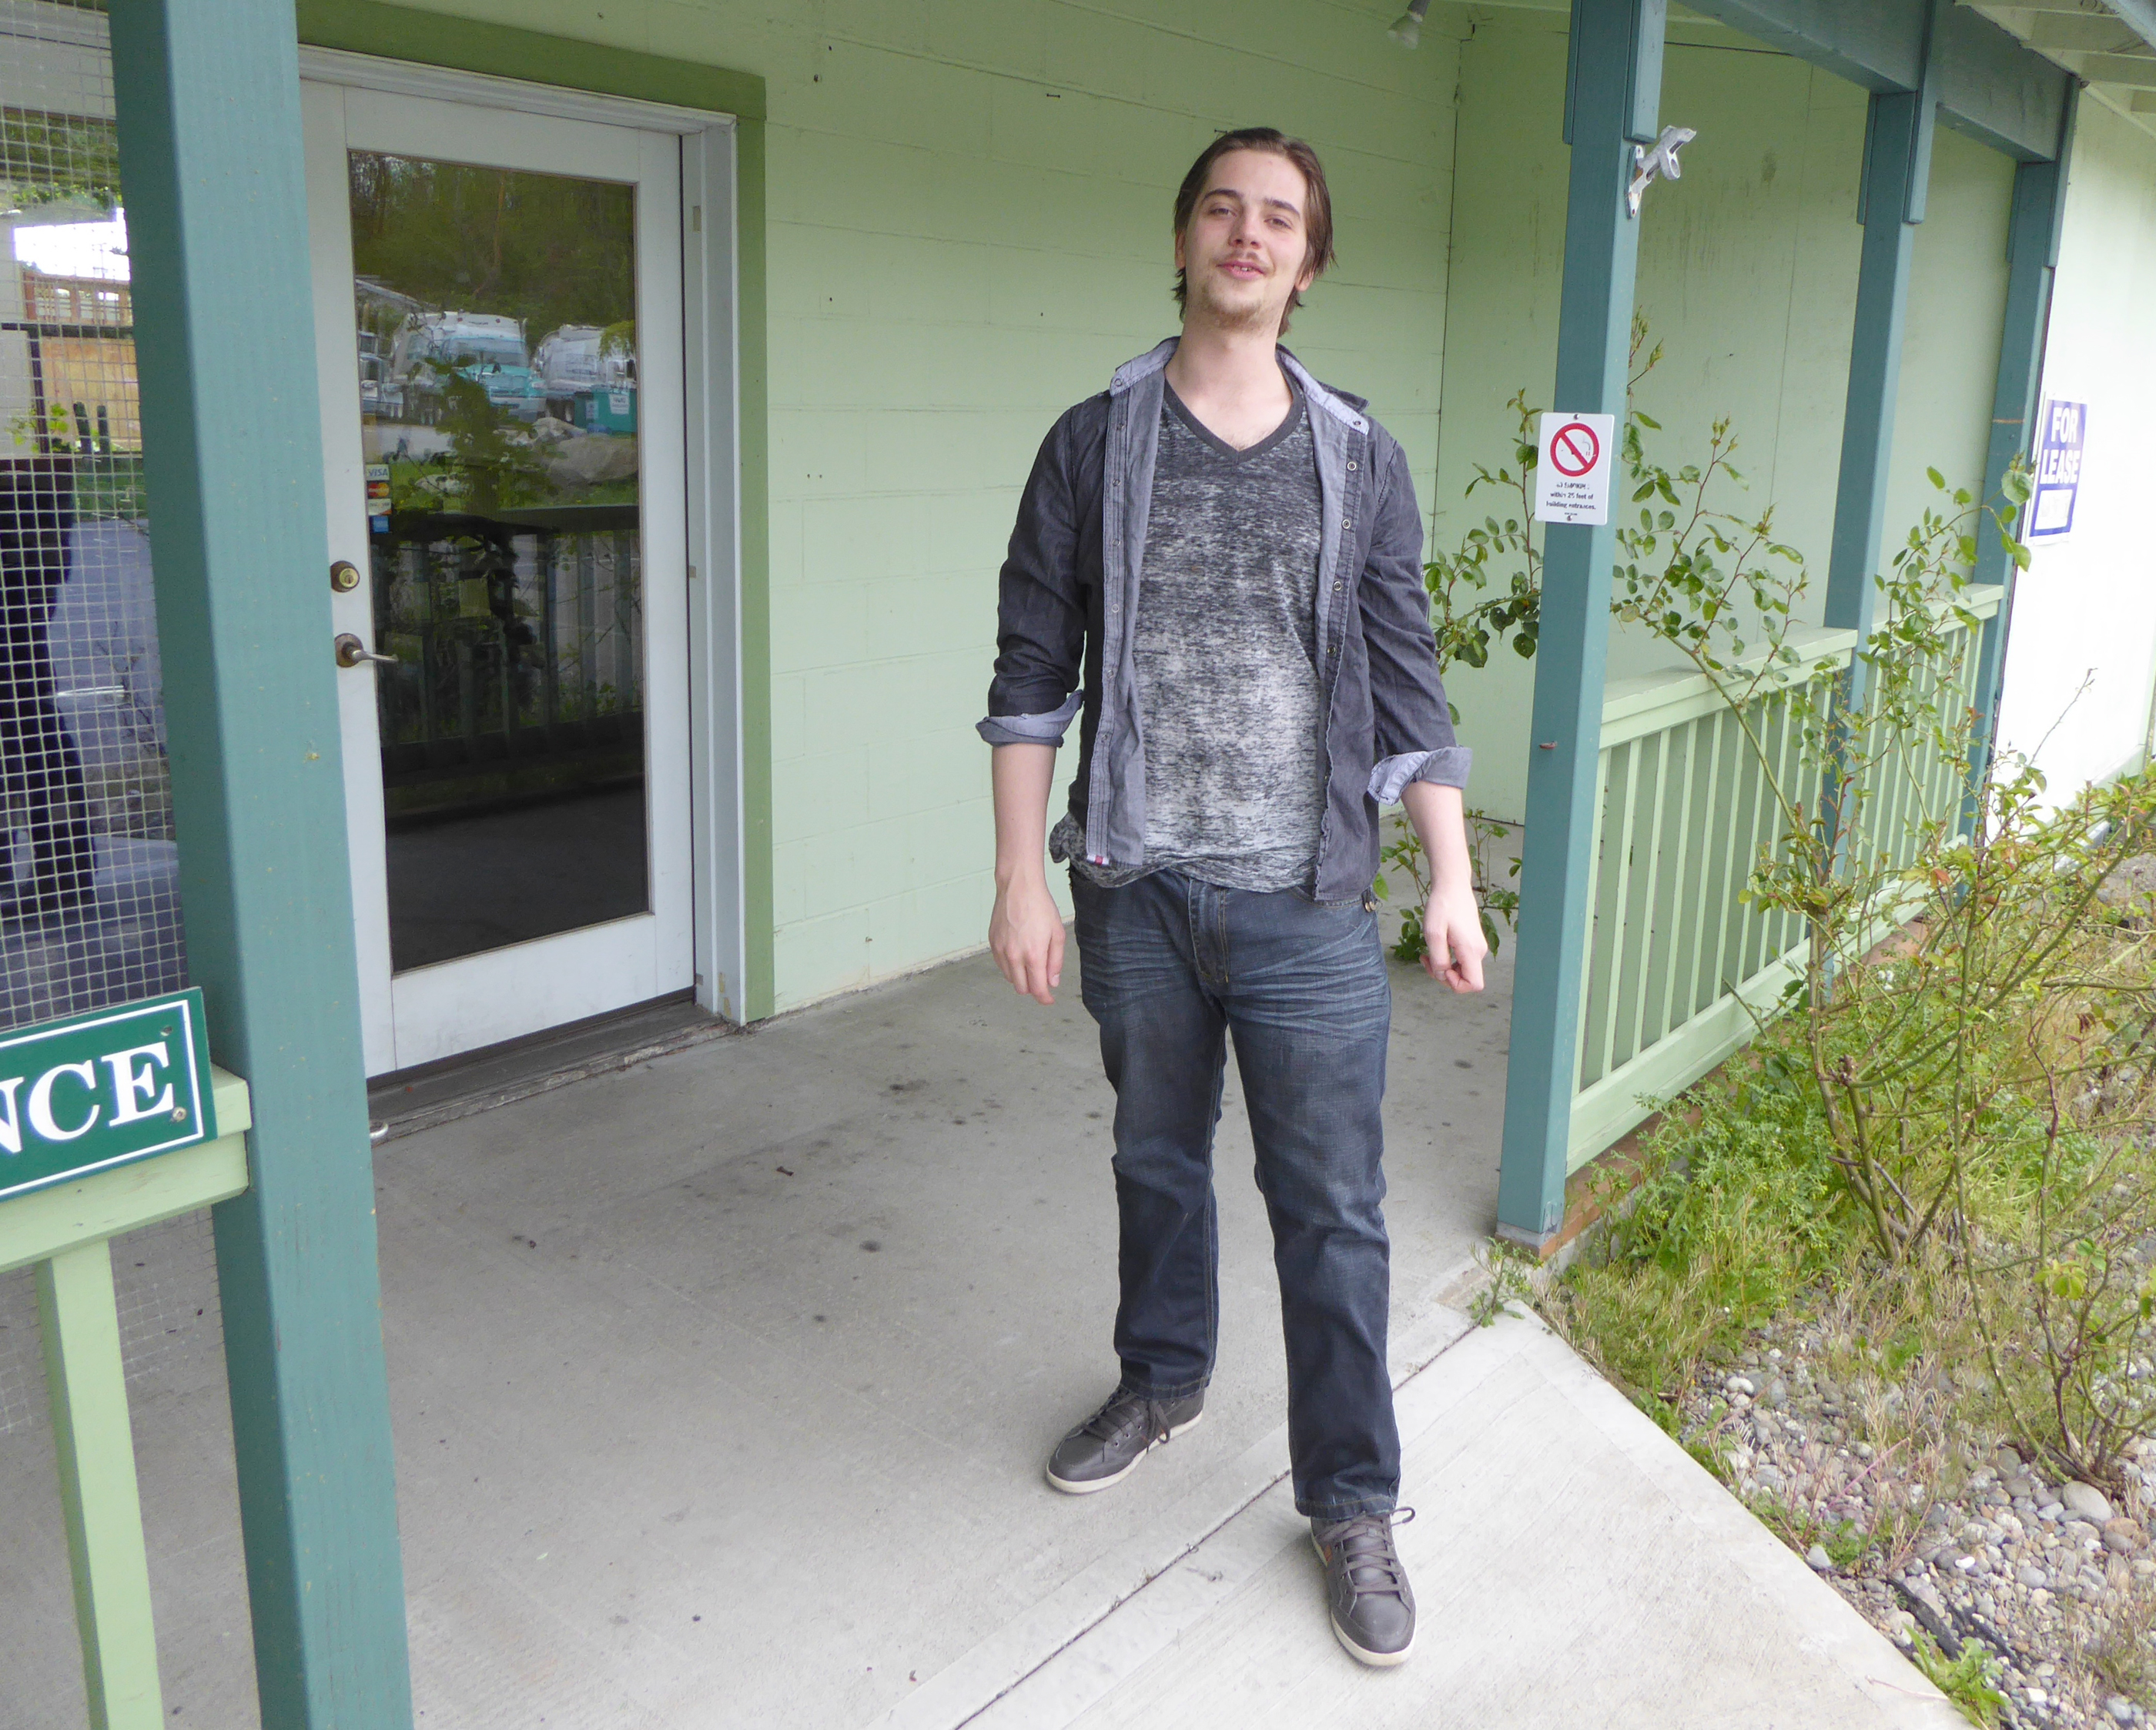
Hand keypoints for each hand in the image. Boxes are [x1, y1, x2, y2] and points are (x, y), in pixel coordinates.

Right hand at [990, 874, 1064, 1004]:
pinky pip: (1001, 965)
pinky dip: (1011, 966)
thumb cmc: (1040, 906)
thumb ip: (1055, 961)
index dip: (1045, 999)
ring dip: (1021, 977)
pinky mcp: (992, 943)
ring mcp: (1000, 950)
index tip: (1049, 1000)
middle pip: (1021, 988)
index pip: (1037, 989)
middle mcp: (1014, 956)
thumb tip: (1052, 982)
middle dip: (1033, 988)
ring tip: (1031, 962)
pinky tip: (1019, 954)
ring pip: (1010, 978)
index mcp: (1033, 955)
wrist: (1018, 887)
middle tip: (1042, 979)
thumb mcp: (1058, 934)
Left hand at [1421, 882, 1487, 993]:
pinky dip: (1447, 960)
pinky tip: (1435, 948)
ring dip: (1443, 967)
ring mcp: (1477, 947)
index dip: (1456, 985)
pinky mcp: (1472, 943)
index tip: (1441, 970)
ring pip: (1462, 970)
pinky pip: (1461, 961)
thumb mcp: (1434, 934)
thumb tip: (1442, 975)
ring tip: (1426, 954)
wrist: (1452, 887)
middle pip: (1466, 979)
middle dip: (1444, 976)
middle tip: (1425, 960)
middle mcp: (1478, 951)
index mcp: (1471, 951)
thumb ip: (1438, 959)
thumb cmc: (1442, 907)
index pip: (1474, 984)